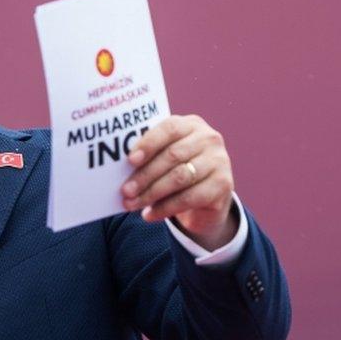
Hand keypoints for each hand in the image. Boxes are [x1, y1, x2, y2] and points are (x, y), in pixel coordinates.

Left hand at [120, 114, 236, 249]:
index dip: (149, 144)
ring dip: (152, 193)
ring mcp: (220, 160)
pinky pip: (190, 198)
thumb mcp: (165, 156)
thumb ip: (149, 155)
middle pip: (172, 156)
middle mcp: (208, 138)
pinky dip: (165, 208)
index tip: (130, 161)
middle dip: (145, 175)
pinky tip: (149, 215)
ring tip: (132, 204)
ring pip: (180, 177)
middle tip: (125, 191)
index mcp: (190, 124)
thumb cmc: (177, 168)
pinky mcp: (224, 184)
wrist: (208, 194)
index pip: (169, 129)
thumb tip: (117, 168)